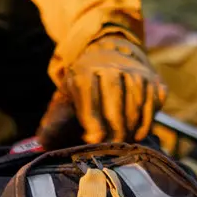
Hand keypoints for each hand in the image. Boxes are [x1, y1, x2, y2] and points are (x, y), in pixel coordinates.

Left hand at [40, 34, 166, 144]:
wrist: (110, 48)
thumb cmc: (83, 82)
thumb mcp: (65, 94)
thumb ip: (54, 120)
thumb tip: (43, 143)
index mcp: (83, 73)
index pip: (91, 110)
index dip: (94, 133)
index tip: (93, 143)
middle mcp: (112, 69)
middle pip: (116, 113)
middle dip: (114, 136)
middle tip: (110, 148)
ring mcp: (136, 73)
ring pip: (136, 111)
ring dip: (130, 132)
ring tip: (122, 141)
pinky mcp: (153, 79)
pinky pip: (153, 106)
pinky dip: (146, 124)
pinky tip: (136, 132)